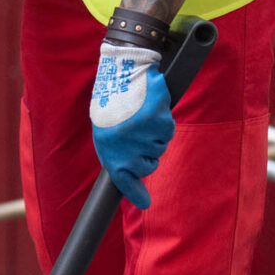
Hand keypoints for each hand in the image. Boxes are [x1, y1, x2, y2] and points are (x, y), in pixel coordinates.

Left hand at [89, 40, 173, 208]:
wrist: (121, 72)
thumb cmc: (112, 105)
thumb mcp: (106, 133)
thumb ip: (118, 157)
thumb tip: (136, 185)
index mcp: (109, 150)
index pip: (125, 180)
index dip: (136, 193)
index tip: (145, 203)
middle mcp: (126, 146)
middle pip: (149, 165)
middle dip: (147, 153)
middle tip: (137, 132)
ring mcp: (143, 135)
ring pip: (160, 146)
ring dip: (154, 135)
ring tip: (141, 117)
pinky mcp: (158, 120)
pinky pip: (167, 130)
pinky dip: (162, 121)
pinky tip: (151, 109)